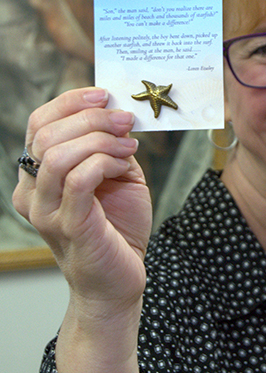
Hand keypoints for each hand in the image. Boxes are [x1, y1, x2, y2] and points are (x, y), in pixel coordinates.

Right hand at [13, 87, 151, 309]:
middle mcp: (31, 191)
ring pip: (59, 154)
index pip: (39, 124)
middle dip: (92, 118)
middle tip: (125, 120)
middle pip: (47, 134)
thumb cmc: (117, 224)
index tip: (104, 95)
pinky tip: (124, 167)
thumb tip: (117, 112)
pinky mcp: (68, 226)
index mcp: (38, 174)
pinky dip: (105, 162)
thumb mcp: (114, 174)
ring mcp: (45, 211)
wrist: (120, 277)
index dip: (70, 101)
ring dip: (100, 140)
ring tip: (128, 145)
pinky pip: (79, 179)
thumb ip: (109, 146)